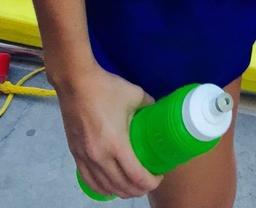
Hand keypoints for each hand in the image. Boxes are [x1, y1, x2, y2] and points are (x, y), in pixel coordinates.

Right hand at [56, 64, 160, 199]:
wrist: (76, 83)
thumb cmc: (107, 89)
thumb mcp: (136, 95)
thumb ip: (149, 106)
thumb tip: (157, 112)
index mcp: (116, 144)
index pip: (135, 176)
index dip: (149, 182)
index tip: (158, 177)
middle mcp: (99, 157)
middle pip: (121, 186)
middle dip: (138, 190)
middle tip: (149, 183)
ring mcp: (85, 158)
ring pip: (104, 187)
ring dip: (120, 192)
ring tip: (132, 186)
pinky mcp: (75, 154)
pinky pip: (89, 181)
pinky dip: (102, 188)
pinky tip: (110, 186)